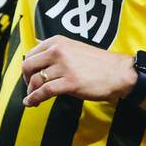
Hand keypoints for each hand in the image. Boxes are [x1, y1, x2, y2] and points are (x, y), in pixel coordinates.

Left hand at [20, 36, 137, 107]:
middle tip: (30, 88)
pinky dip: (34, 99)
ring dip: (30, 92)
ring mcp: (64, 66)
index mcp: (59, 41)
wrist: (120, 73)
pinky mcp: (70, 82)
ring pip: (35, 80)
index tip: (29, 76)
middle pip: (28, 66)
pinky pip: (44, 91)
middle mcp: (59, 51)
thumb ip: (57, 51)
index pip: (31, 53)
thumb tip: (37, 54)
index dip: (27, 68)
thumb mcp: (75, 48)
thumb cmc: (99, 64)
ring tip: (32, 99)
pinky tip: (31, 103)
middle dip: (25, 80)